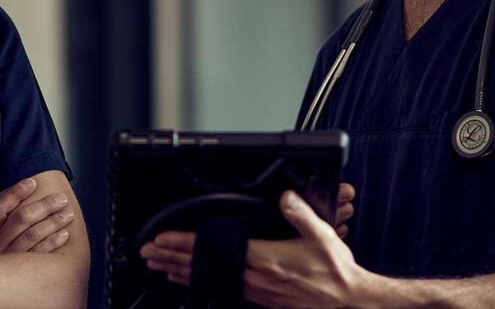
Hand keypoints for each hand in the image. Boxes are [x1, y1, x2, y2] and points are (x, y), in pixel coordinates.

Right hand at [0, 176, 76, 256]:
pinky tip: (64, 234)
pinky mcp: (17, 276)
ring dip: (53, 222)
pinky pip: (38, 256)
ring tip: (67, 214)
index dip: (16, 193)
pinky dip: (53, 243)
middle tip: (60, 199)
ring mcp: (5, 262)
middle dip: (44, 206)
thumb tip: (18, 202)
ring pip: (32, 235)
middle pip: (20, 219)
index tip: (32, 183)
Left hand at [141, 190, 376, 308]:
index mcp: (265, 259)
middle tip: (147, 253)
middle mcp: (255, 277)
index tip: (162, 240)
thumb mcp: (321, 235)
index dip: (184, 244)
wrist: (347, 301)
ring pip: (208, 280)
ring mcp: (256, 290)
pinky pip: (223, 288)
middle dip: (171, 259)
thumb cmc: (336, 271)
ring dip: (182, 272)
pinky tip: (193, 281)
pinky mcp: (262, 298)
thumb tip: (284, 196)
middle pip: (203, 267)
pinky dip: (202, 282)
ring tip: (160, 267)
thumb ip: (300, 213)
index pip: (214, 248)